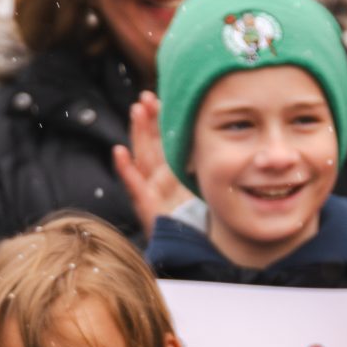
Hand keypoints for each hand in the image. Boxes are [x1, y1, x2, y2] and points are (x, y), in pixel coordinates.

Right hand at [112, 92, 191, 237]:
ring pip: (142, 157)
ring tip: (136, 111)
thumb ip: (204, 166)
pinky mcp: (147, 207)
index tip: (160, 97)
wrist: (192, 249)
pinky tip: (120, 152)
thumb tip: (226, 136)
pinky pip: (135, 186)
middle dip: (148, 120)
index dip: (160, 120)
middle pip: (151, 143)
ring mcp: (151, 191)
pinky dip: (126, 169)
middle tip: (146, 97)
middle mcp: (159, 178)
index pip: (165, 140)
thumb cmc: (198, 219)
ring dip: (138, 133)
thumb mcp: (203, 187)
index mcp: (173, 172)